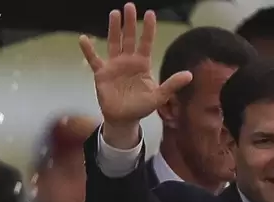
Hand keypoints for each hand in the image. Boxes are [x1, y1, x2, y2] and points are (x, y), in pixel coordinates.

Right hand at [79, 3, 191, 146]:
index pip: (146, 42)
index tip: (150, 13)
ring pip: (114, 43)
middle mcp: (128, 60)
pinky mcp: (102, 73)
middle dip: (130, 22)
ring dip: (114, 29)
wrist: (124, 119)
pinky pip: (94, 59)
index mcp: (142, 63)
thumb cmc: (141, 107)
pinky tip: (83, 39)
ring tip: (114, 13)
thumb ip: (172, 84)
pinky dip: (88, 50)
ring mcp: (114, 65)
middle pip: (130, 38)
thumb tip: (189, 75)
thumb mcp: (159, 96)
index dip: (148, 29)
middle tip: (129, 6)